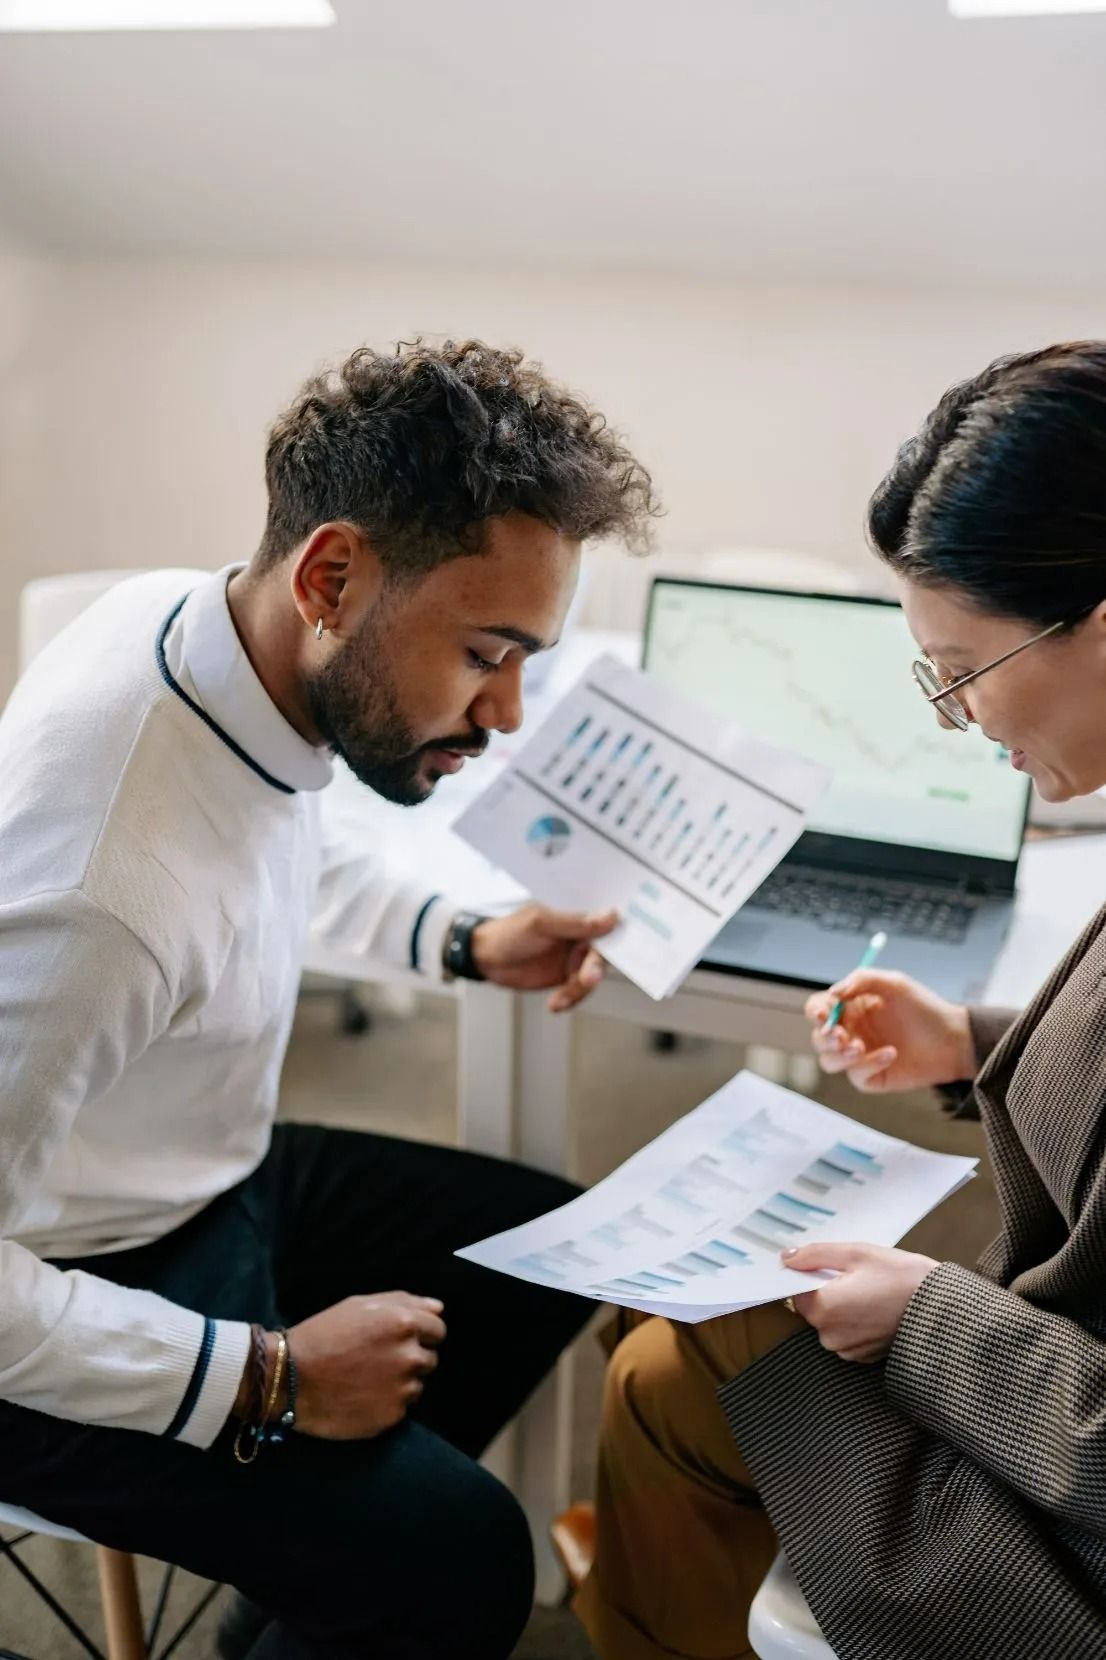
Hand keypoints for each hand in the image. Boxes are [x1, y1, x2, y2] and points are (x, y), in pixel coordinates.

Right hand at [287, 1291, 446, 1439]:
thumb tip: (438, 1308)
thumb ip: (404, 1302)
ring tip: (366, 1379)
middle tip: (378, 1359)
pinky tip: (361, 1396)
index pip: (438, 1330)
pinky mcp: (391, 1417)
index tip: (399, 1339)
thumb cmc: (323, 1334)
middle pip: (429, 1358)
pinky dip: (386, 1403)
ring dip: (400, 1382)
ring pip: (416, 1385)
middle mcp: (409, 1357)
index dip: (421, 1333)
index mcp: (404, 1324)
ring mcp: (402, 1390)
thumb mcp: (360, 1305)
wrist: (290, 1378)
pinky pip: (400, 1408)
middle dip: (410, 1357)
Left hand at [470, 903, 618, 1012]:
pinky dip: (568, 999)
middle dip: (594, 969)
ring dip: (578, 990)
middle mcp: (579, 937)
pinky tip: (555, 1004)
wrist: (484, 958)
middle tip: (586, 979)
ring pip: (590, 978)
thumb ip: (575, 922)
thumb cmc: (509, 932)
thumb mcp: (540, 924)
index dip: (617, 937)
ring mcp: (573, 959)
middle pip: (602, 955)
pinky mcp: (565, 978)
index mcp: (576, 916)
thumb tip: (610, 915)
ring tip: (560, 998)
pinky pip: (577, 991)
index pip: (605, 925)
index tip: (625, 952)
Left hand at [785, 1242, 937, 1362]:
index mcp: (823, 1309)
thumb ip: (815, 1255)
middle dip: (826, 1291)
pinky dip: (855, 1321)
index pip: (795, 1292)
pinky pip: (846, 1334)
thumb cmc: (900, 1276)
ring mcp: (847, 1350)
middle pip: (812, 1308)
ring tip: (870, 1291)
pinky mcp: (863, 1357)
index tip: (828, 1266)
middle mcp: (830, 1336)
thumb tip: (786, 1258)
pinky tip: (876, 1306)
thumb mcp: (856, 1253)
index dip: (808, 1276)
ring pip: (830, 1322)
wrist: (942, 1308)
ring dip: (842, 1307)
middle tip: (856, 1276)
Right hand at [804, 969, 974, 1093]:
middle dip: (825, 1038)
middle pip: (819, 1038)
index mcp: (851, 1008)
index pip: (819, 1009)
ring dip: (839, 1056)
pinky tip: (891, 1054)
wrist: (953, 1039)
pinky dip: (869, 1064)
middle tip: (841, 1036)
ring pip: (829, 1062)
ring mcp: (859, 1056)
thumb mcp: (894, 983)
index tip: (822, 1015)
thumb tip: (833, 993)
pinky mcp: (871, 1077)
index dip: (815, 1012)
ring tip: (860, 1047)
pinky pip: (856, 1076)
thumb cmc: (924, 1008)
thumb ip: (861, 979)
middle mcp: (851, 1032)